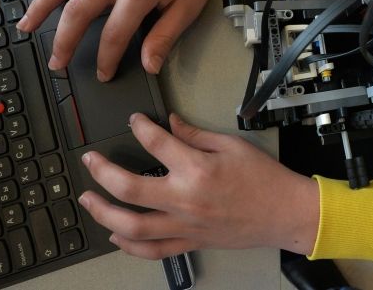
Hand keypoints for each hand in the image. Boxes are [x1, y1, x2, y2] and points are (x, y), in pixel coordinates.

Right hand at [18, 0, 237, 80]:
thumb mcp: (188, 8)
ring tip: (27, 26)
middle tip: (58, 62)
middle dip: (64, 41)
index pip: (113, 34)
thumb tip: (149, 65)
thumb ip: (164, 38)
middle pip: (77, 11)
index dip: (106, 59)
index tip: (103, 74)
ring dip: (41, 5)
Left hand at [77, 113, 319, 259]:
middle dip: (102, 171)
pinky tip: (117, 235)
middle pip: (128, 188)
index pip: (155, 142)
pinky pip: (154, 251)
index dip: (140, 126)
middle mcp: (185, 199)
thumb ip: (197, 135)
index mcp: (197, 168)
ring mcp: (185, 225)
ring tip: (88, 200)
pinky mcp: (191, 242)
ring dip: (103, 213)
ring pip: (132, 226)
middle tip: (90, 160)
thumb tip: (172, 124)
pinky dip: (130, 246)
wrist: (285, 212)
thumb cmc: (264, 178)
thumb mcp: (232, 145)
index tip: (135, 121)